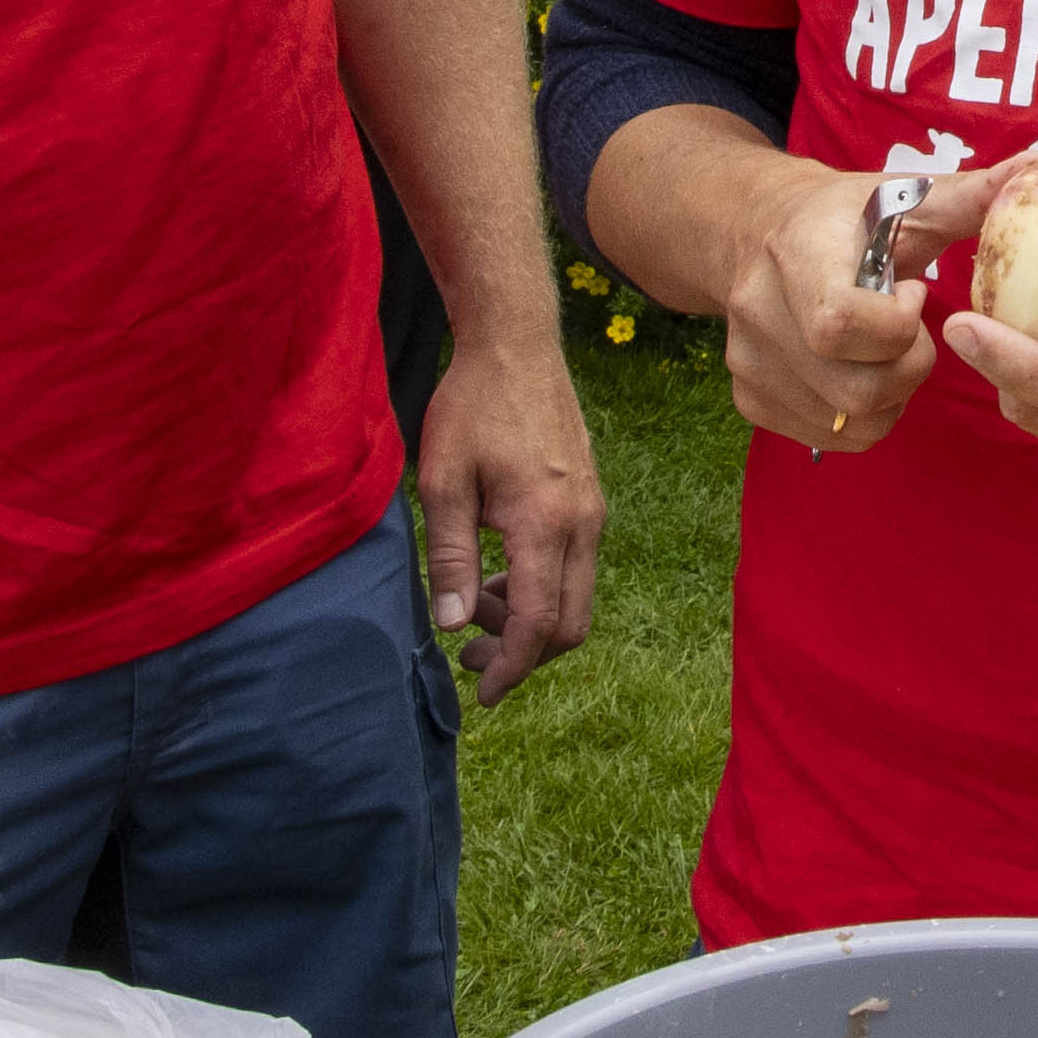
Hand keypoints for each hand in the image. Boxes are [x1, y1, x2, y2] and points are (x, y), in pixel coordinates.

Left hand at [407, 346, 604, 701]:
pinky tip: (499, 571)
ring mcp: (593, 511)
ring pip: (576, 598)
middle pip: (570, 624)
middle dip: (523, 654)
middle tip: (470, 656)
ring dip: (531, 620)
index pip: (539, 623)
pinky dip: (542, 588)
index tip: (480, 693)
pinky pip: (577, 567)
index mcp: (545, 523)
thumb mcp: (443, 482)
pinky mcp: (591, 499)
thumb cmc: (472, 407)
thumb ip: (452, 558)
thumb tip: (456, 625)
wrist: (516, 344)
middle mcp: (583, 524)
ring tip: (477, 605)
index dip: (511, 668)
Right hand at [722, 157, 955, 454]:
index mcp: (796, 251)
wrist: (758, 229)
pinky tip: (863, 370)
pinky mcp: (749, 397)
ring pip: (848, 422)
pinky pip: (830, 437)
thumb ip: (972, 193)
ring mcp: (746, 360)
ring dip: (892, 396)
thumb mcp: (905, 196)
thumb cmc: (848, 215)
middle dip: (909, 368)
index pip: (838, 324)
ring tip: (887, 349)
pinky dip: (865, 416)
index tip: (913, 293)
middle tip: (910, 332)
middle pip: (854, 388)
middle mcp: (758, 309)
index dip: (895, 325)